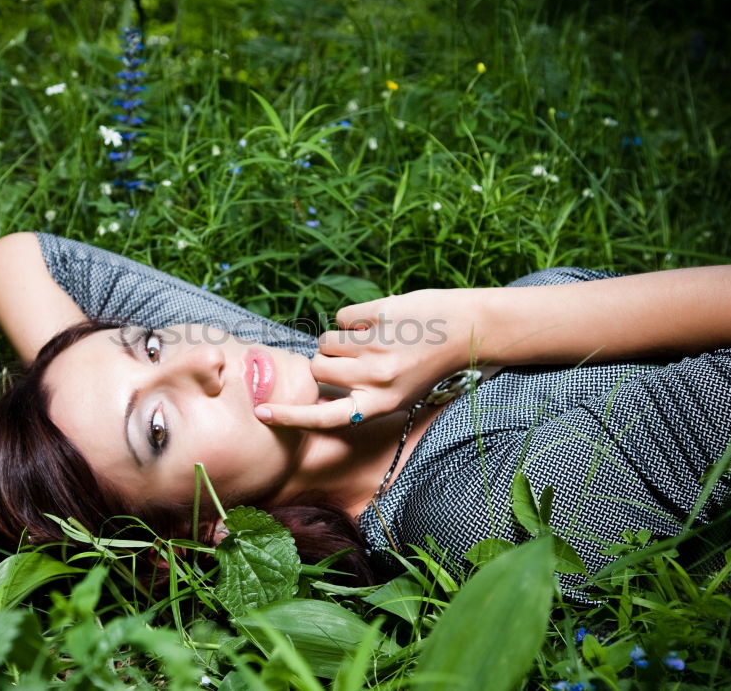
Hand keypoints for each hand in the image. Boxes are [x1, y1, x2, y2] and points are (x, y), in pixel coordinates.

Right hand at [255, 288, 487, 428]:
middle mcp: (375, 377)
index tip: (262, 412)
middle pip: (318, 369)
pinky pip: (342, 316)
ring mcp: (376, 344)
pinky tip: (381, 321)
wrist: (468, 329)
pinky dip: (354, 317)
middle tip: (351, 359)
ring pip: (325, 342)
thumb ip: (364, 395)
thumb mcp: (401, 394)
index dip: (290, 416)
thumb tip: (321, 384)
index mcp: (380, 404)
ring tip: (368, 339)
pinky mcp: (379, 314)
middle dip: (325, 363)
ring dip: (337, 340)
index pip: (324, 417)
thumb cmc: (431, 365)